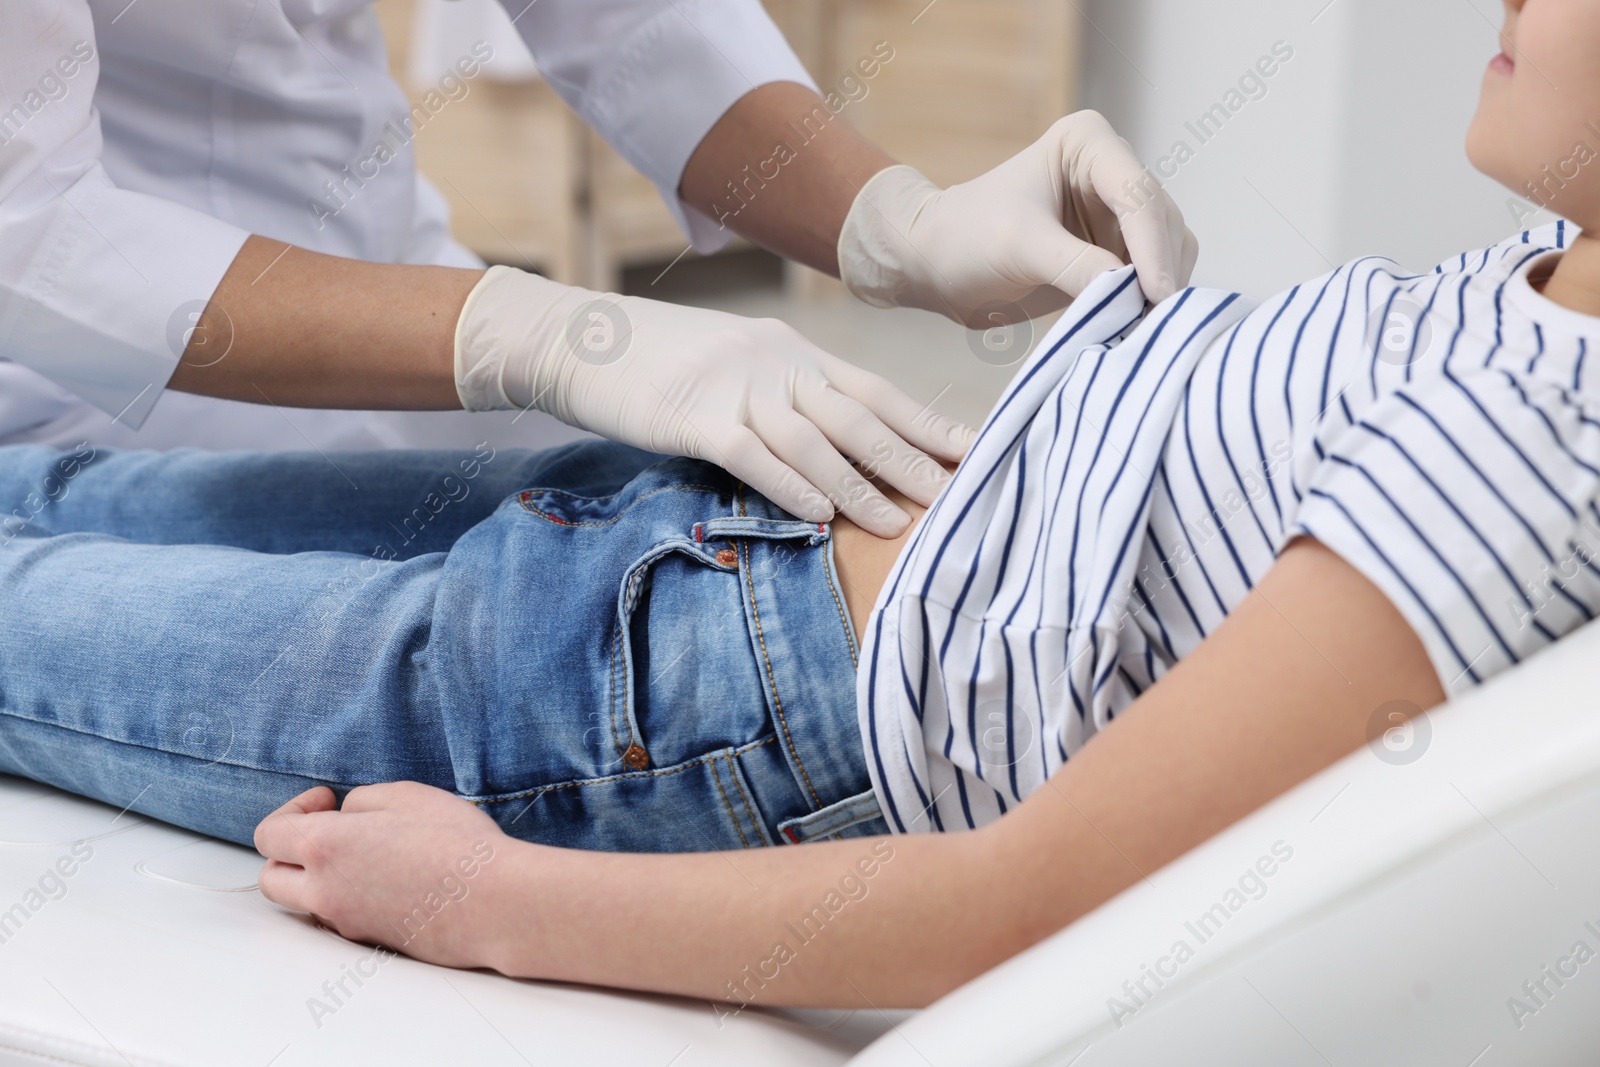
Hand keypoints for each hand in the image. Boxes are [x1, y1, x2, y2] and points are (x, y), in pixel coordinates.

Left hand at [254, 783, 510, 969]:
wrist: (494, 902)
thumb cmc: (455, 843)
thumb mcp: (406, 795)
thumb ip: (361, 801)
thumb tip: (345, 816)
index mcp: (324, 848)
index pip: (269, 834)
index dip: (293, 809)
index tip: (326, 801)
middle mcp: (325, 892)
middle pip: (272, 879)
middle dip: (289, 852)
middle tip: (330, 831)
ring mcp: (348, 924)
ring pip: (307, 903)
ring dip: (319, 878)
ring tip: (365, 856)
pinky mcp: (374, 942)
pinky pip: (345, 918)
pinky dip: (354, 898)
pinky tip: (396, 880)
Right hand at [454, 269, 975, 536]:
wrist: (578, 340)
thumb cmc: (659, 362)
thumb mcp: (734, 364)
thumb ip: (784, 395)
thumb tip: (835, 444)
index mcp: (790, 350)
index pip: (874, 389)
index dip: (926, 422)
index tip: (974, 450)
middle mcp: (773, 362)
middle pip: (858, 414)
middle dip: (912, 457)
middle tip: (960, 495)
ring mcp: (733, 386)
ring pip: (814, 438)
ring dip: (858, 485)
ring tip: (897, 524)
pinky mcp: (692, 415)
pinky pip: (752, 454)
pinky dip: (788, 486)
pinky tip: (816, 517)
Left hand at [836, 110, 1199, 325]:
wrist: (937, 263)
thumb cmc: (965, 237)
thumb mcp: (1020, 247)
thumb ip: (1078, 266)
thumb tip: (1136, 295)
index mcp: (1089, 143)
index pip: (1138, 194)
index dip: (1153, 247)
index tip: (1158, 294)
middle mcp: (1112, 169)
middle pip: (1163, 221)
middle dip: (1162, 270)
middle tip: (1157, 322)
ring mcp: (1117, 211)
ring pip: (1168, 249)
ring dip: (1160, 288)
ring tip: (1146, 329)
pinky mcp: (1116, 249)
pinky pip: (1151, 274)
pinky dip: (1148, 300)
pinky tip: (1136, 325)